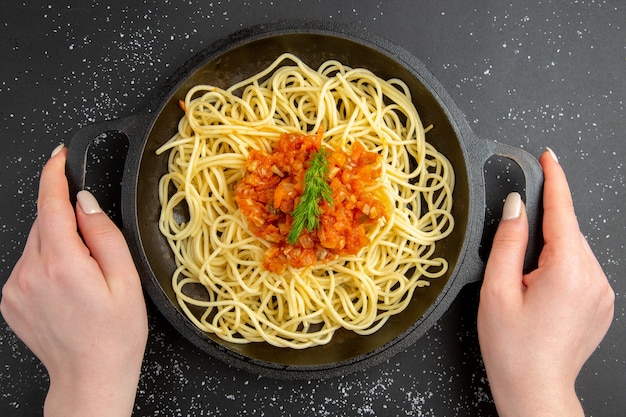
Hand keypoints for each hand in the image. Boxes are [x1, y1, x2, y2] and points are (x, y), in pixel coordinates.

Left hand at [1, 145, 147, 416]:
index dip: (54, 174)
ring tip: (85, 279)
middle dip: (68, 221)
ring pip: (36, 243)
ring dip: (59, 245)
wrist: (90, 376)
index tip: (59, 156)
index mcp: (62, 263)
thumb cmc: (115, 335)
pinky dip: (47, 263)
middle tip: (97, 253)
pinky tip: (68, 288)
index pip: (51, 203)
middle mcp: (30, 272)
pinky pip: (28, 264)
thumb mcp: (126, 279)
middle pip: (45, 222)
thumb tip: (86, 202)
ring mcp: (15, 287)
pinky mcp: (9, 299)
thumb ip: (104, 234)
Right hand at [477, 149, 614, 416]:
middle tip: (512, 267)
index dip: (555, 180)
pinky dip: (560, 269)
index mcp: (568, 271)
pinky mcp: (602, 303)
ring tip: (525, 290)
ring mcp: (603, 293)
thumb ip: (508, 241)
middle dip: (540, 234)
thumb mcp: (496, 289)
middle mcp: (594, 278)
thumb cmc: (513, 348)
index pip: (563, 211)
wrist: (536, 389)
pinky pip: (581, 269)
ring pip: (573, 250)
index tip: (549, 157)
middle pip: (566, 232)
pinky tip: (541, 295)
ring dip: (548, 255)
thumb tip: (516, 205)